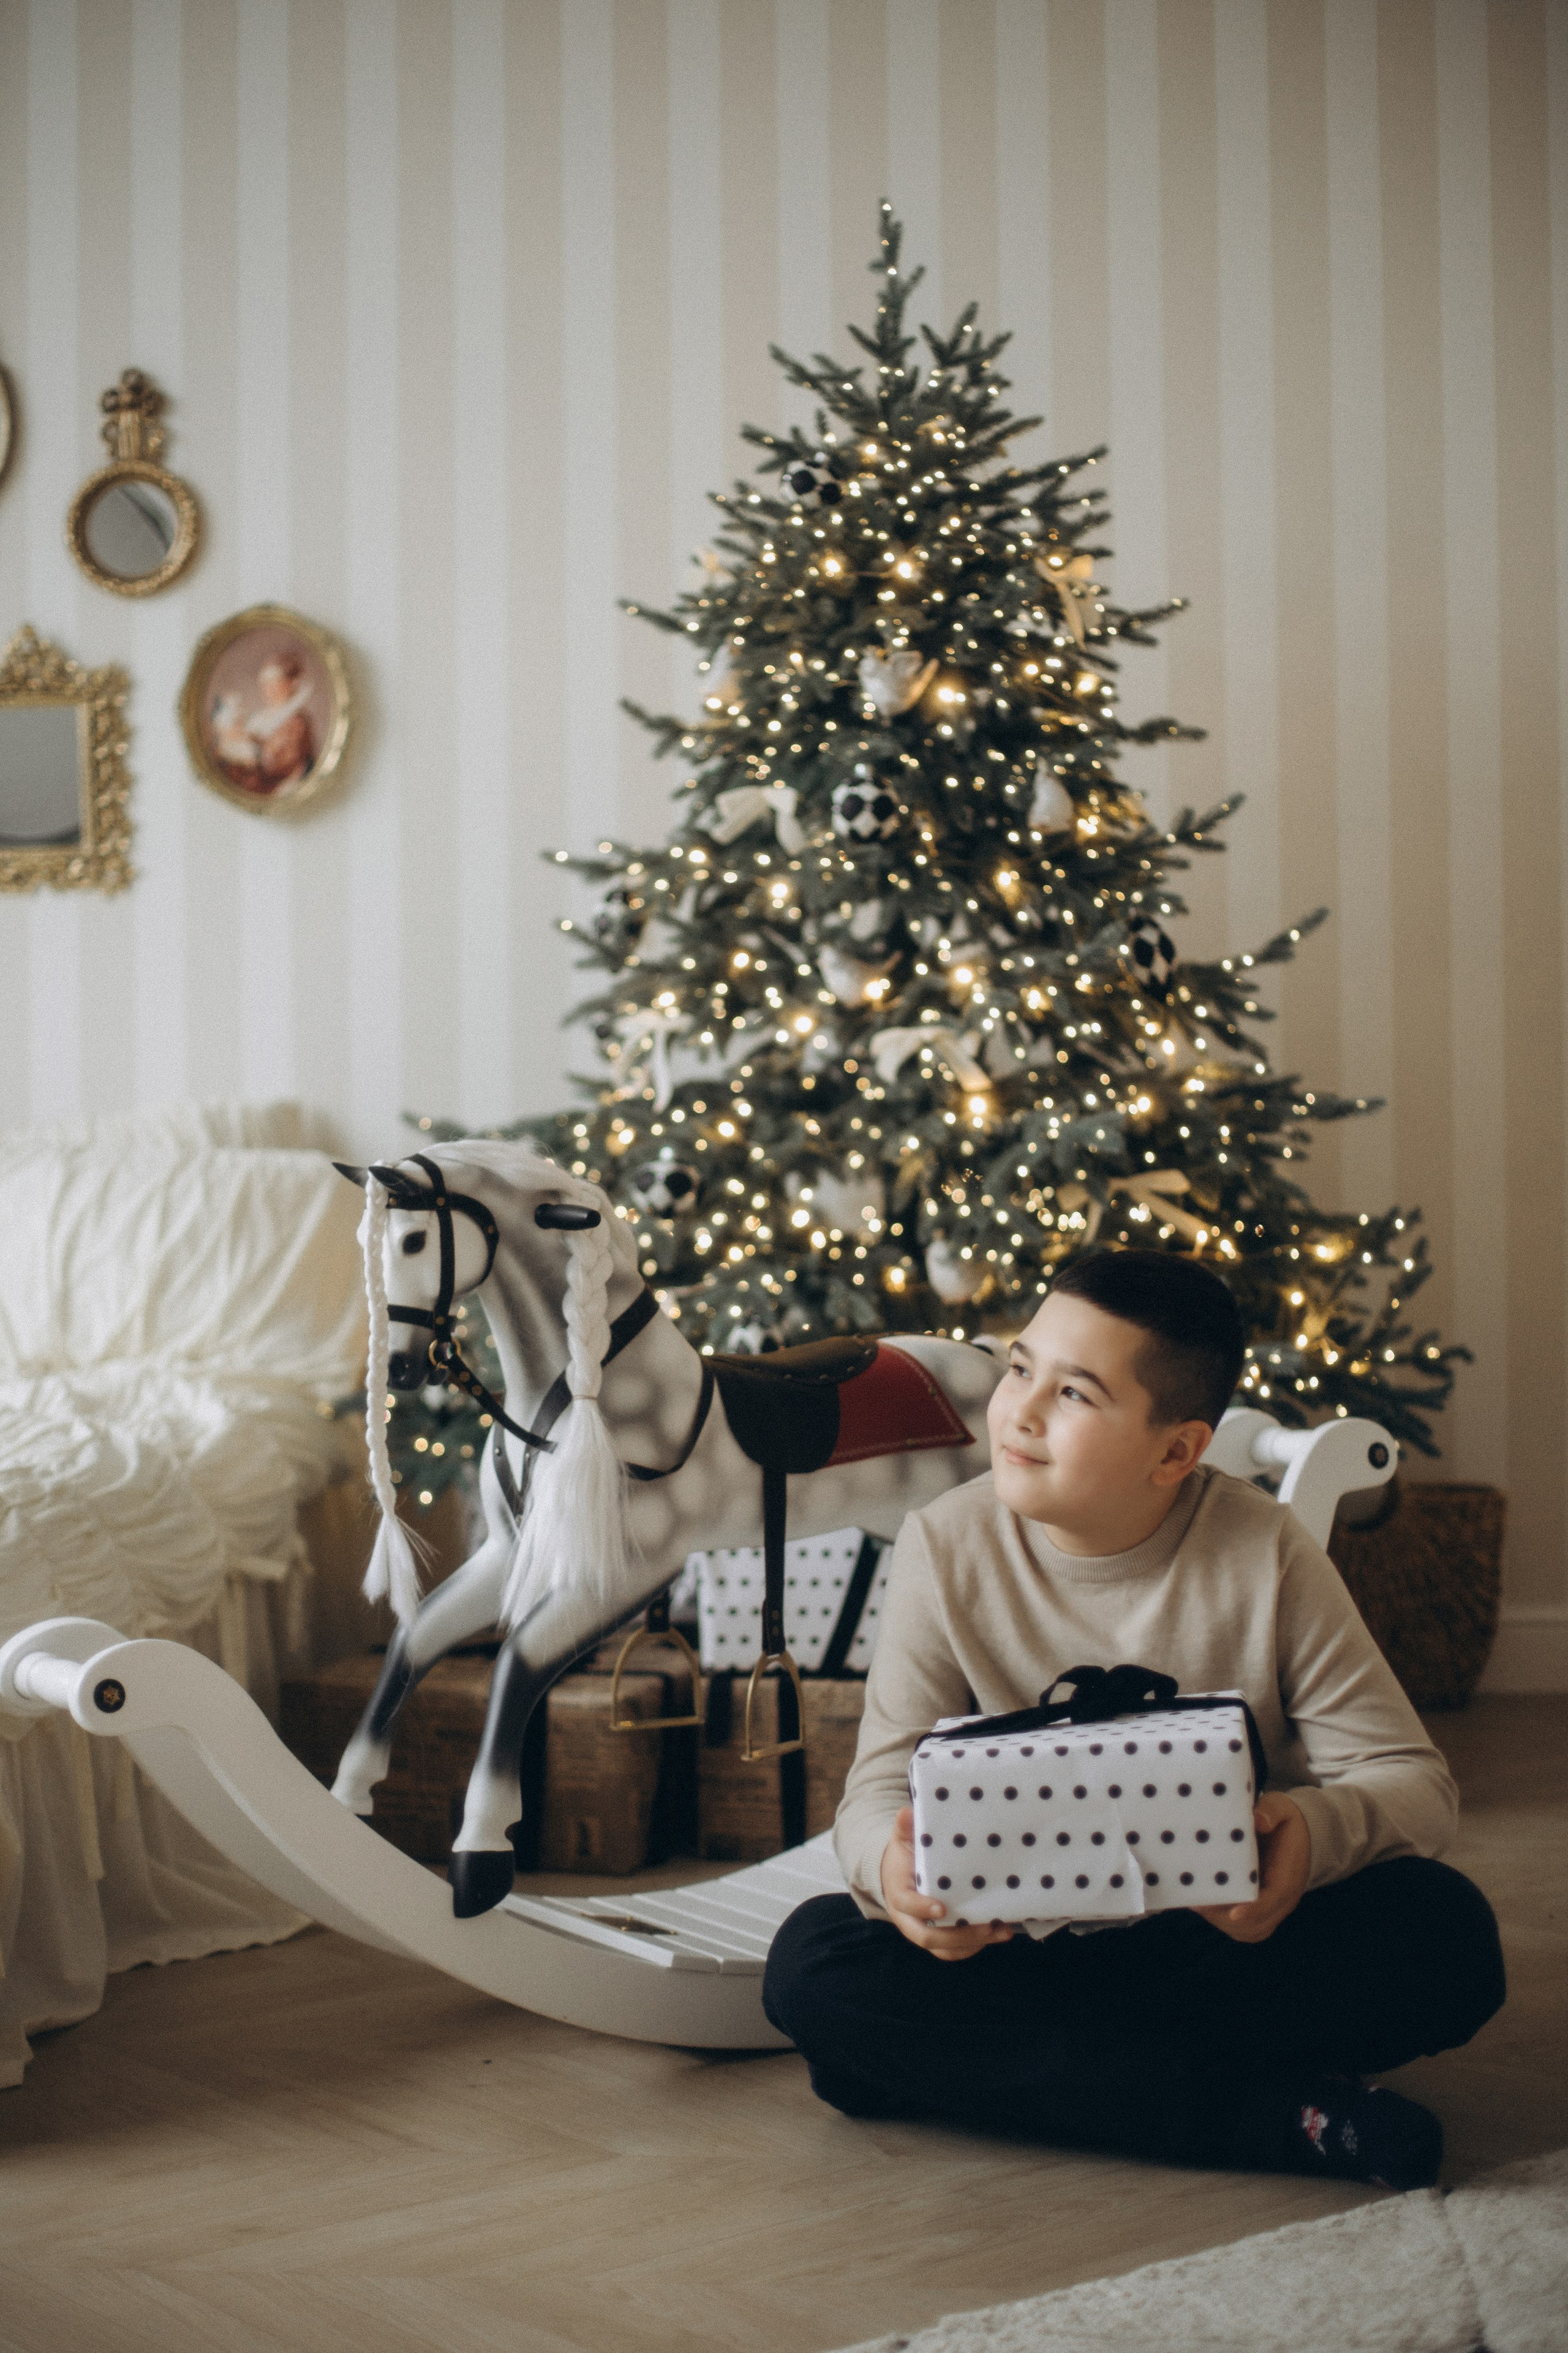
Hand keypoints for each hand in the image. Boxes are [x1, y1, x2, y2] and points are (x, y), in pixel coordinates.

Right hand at [879, 1805, 1013, 1960]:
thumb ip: (905, 1829)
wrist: (898, 1878)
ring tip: (1001, 1931)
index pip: (908, 1905)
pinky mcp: (939, 1939)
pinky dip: (976, 1946)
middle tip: (986, 1926)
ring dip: (974, 1943)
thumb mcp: (902, 1841)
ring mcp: (925, 1932)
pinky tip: (997, 1932)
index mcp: (898, 1895)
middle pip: (929, 1937)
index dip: (923, 1908)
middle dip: (959, 1935)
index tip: (943, 1908)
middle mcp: (909, 1921)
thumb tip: (906, 1812)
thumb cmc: (904, 1858)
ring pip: (946, 1949)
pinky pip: (955, 1951)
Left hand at [1196, 1791, 1310, 1943]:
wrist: (1303, 1838)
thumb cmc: (1286, 1823)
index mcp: (1290, 1876)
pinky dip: (1222, 1920)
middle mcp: (1284, 1900)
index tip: (1234, 1913)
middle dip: (1226, 1917)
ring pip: (1248, 1931)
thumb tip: (1256, 1820)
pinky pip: (1244, 1927)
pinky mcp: (1261, 1911)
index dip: (1254, 1908)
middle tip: (1196, 1901)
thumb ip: (1271, 1812)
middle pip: (1257, 1924)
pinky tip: (1202, 1903)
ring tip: (1194, 1901)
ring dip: (1220, 1921)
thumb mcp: (1282, 1808)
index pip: (1275, 1899)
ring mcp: (1273, 1909)